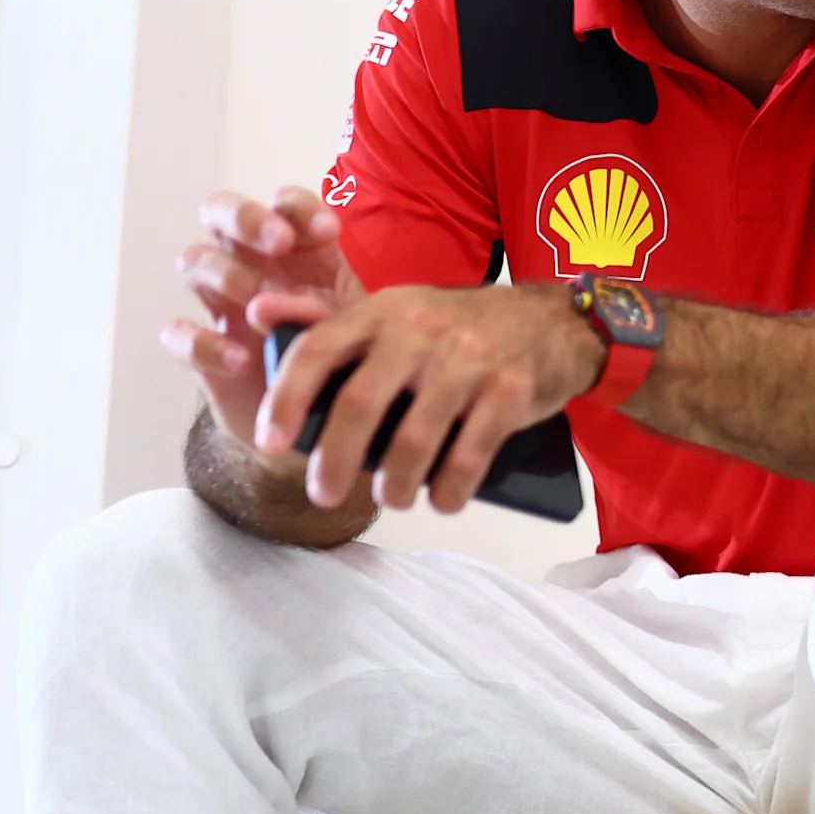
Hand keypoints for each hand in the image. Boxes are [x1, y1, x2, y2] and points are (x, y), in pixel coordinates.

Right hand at [168, 188, 366, 450]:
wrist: (326, 424)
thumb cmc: (349, 361)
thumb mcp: (360, 333)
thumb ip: (340, 313)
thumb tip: (307, 308)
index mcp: (296, 251)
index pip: (285, 205)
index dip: (299, 208)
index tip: (330, 232)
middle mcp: (251, 265)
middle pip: (221, 212)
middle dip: (247, 218)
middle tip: (279, 243)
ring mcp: (222, 305)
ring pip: (194, 260)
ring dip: (225, 273)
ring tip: (260, 306)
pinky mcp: (203, 351)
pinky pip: (180, 334)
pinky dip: (204, 343)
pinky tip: (241, 360)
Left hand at [255, 282, 604, 513]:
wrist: (552, 321)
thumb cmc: (461, 328)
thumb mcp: (402, 313)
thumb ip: (346, 332)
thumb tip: (262, 323)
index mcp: (382, 311)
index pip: (318, 351)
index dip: (285, 399)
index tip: (270, 445)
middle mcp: (419, 330)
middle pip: (359, 404)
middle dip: (333, 461)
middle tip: (323, 494)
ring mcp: (468, 360)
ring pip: (414, 438)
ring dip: (394, 484)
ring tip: (391, 500)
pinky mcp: (510, 390)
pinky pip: (471, 453)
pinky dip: (451, 488)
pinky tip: (441, 501)